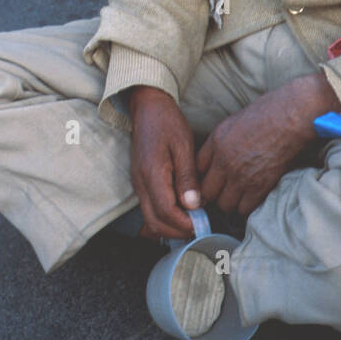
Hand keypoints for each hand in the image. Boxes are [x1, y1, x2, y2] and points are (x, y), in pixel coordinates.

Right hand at [129, 86, 200, 239]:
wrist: (147, 107)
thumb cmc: (167, 122)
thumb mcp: (183, 145)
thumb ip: (187, 177)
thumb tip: (194, 205)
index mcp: (151, 173)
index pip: (165, 212)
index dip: (184, 223)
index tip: (202, 224)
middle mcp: (140, 183)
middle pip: (154, 222)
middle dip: (177, 231)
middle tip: (199, 228)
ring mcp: (138, 184)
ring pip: (150, 218)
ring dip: (170, 226)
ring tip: (193, 221)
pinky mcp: (140, 183)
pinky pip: (150, 208)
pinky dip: (164, 217)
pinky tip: (182, 212)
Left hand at [196, 72, 340, 219]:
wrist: (292, 117)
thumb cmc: (270, 112)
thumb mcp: (236, 120)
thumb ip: (222, 141)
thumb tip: (218, 158)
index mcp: (216, 141)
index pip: (196, 170)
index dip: (204, 177)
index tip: (213, 180)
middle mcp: (223, 160)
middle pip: (207, 192)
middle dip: (216, 194)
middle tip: (227, 191)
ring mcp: (240, 175)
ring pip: (225, 204)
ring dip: (232, 202)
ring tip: (242, 195)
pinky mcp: (258, 187)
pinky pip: (244, 209)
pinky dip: (248, 206)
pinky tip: (255, 196)